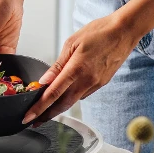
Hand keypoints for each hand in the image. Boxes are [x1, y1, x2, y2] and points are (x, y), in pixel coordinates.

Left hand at [23, 13, 140, 124]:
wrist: (125, 31)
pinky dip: (71, 97)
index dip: (39, 108)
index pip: (53, 94)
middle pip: (62, 105)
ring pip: (73, 101)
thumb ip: (57, 65)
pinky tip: (64, 95)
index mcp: (76, 69)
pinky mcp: (102, 83)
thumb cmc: (99, 32)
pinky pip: (83, 94)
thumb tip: (44, 80)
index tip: (28, 117)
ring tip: (44, 110)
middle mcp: (87, 80)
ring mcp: (96, 84)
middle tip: (32, 121)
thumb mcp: (71, 43)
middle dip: (46, 115)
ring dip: (58, 107)